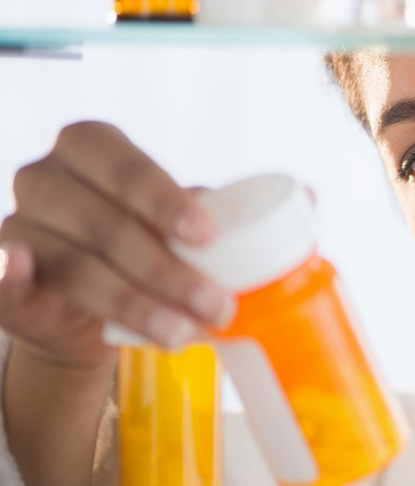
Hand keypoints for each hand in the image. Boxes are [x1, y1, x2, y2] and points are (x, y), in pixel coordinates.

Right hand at [0, 121, 234, 370]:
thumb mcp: (185, 225)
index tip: (207, 234)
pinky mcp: (5, 278)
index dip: (161, 196)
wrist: (94, 308)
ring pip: (76, 266)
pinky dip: (13, 277)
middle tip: (218, 305)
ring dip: (134, 303)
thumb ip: (235, 209)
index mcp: (91, 149)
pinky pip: (6, 278)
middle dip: (166, 269)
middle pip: (104, 223)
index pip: (122, 163)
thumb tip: (311, 197)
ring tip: (184, 334)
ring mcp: (19, 228)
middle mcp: (46, 180)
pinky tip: (29, 276)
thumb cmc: (146, 248)